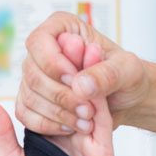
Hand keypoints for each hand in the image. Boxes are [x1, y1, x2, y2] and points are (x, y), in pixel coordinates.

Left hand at [0, 35, 114, 155]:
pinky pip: (102, 115)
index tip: (46, 46)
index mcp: (46, 128)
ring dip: (84, 72)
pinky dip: (97, 97)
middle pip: (70, 88)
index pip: (46, 92)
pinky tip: (89, 82)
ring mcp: (86, 134)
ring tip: (80, 46)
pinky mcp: (101, 144)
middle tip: (67, 40)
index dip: (47, 69)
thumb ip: (2, 134)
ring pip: (88, 95)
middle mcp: (67, 126)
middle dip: (68, 64)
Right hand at [16, 11, 149, 134]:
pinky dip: (48, 125)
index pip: (39, 42)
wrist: (125, 100)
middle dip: (61, 96)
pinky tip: (71, 127)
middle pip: (33, 74)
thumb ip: (107, 74)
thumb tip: (80, 85)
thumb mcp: (128, 70)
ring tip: (86, 121)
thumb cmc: (126, 77)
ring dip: (58, 113)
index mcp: (62, 29)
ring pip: (29, 97)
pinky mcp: (32, 101)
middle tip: (89, 110)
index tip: (75, 81)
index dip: (53, 64)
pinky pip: (26, 115)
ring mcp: (34, 77)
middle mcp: (43, 52)